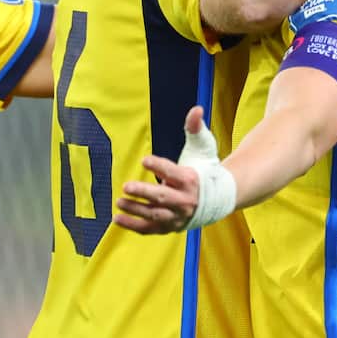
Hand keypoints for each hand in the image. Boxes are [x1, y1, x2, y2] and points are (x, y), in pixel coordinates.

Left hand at [115, 105, 230, 234]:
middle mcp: (185, 200)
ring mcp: (178, 216)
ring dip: (136, 210)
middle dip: (144, 193)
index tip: (144, 160)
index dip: (159, 166)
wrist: (219, 197)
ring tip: (119, 202)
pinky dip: (134, 226)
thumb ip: (195, 128)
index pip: (173, 173)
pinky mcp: (171, 226)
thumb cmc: (205, 168)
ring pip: (155, 215)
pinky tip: (117, 219)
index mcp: (191, 180)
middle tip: (126, 186)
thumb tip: (197, 109)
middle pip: (162, 197)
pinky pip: (150, 229)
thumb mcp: (202, 147)